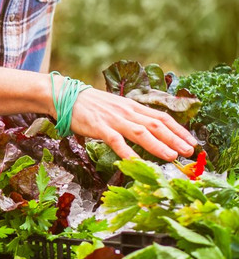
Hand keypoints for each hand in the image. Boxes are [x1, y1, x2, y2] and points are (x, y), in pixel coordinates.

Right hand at [69, 87, 195, 161]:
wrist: (66, 96)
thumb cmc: (91, 104)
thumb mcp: (116, 107)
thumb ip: (132, 117)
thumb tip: (151, 130)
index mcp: (132, 107)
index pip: (161, 117)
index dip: (179, 130)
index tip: (192, 142)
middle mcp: (127, 112)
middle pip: (156, 125)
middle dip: (175, 139)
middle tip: (190, 152)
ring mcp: (113, 119)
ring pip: (141, 133)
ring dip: (158, 145)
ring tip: (172, 156)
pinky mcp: (99, 127)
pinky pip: (116, 141)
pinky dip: (127, 152)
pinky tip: (137, 162)